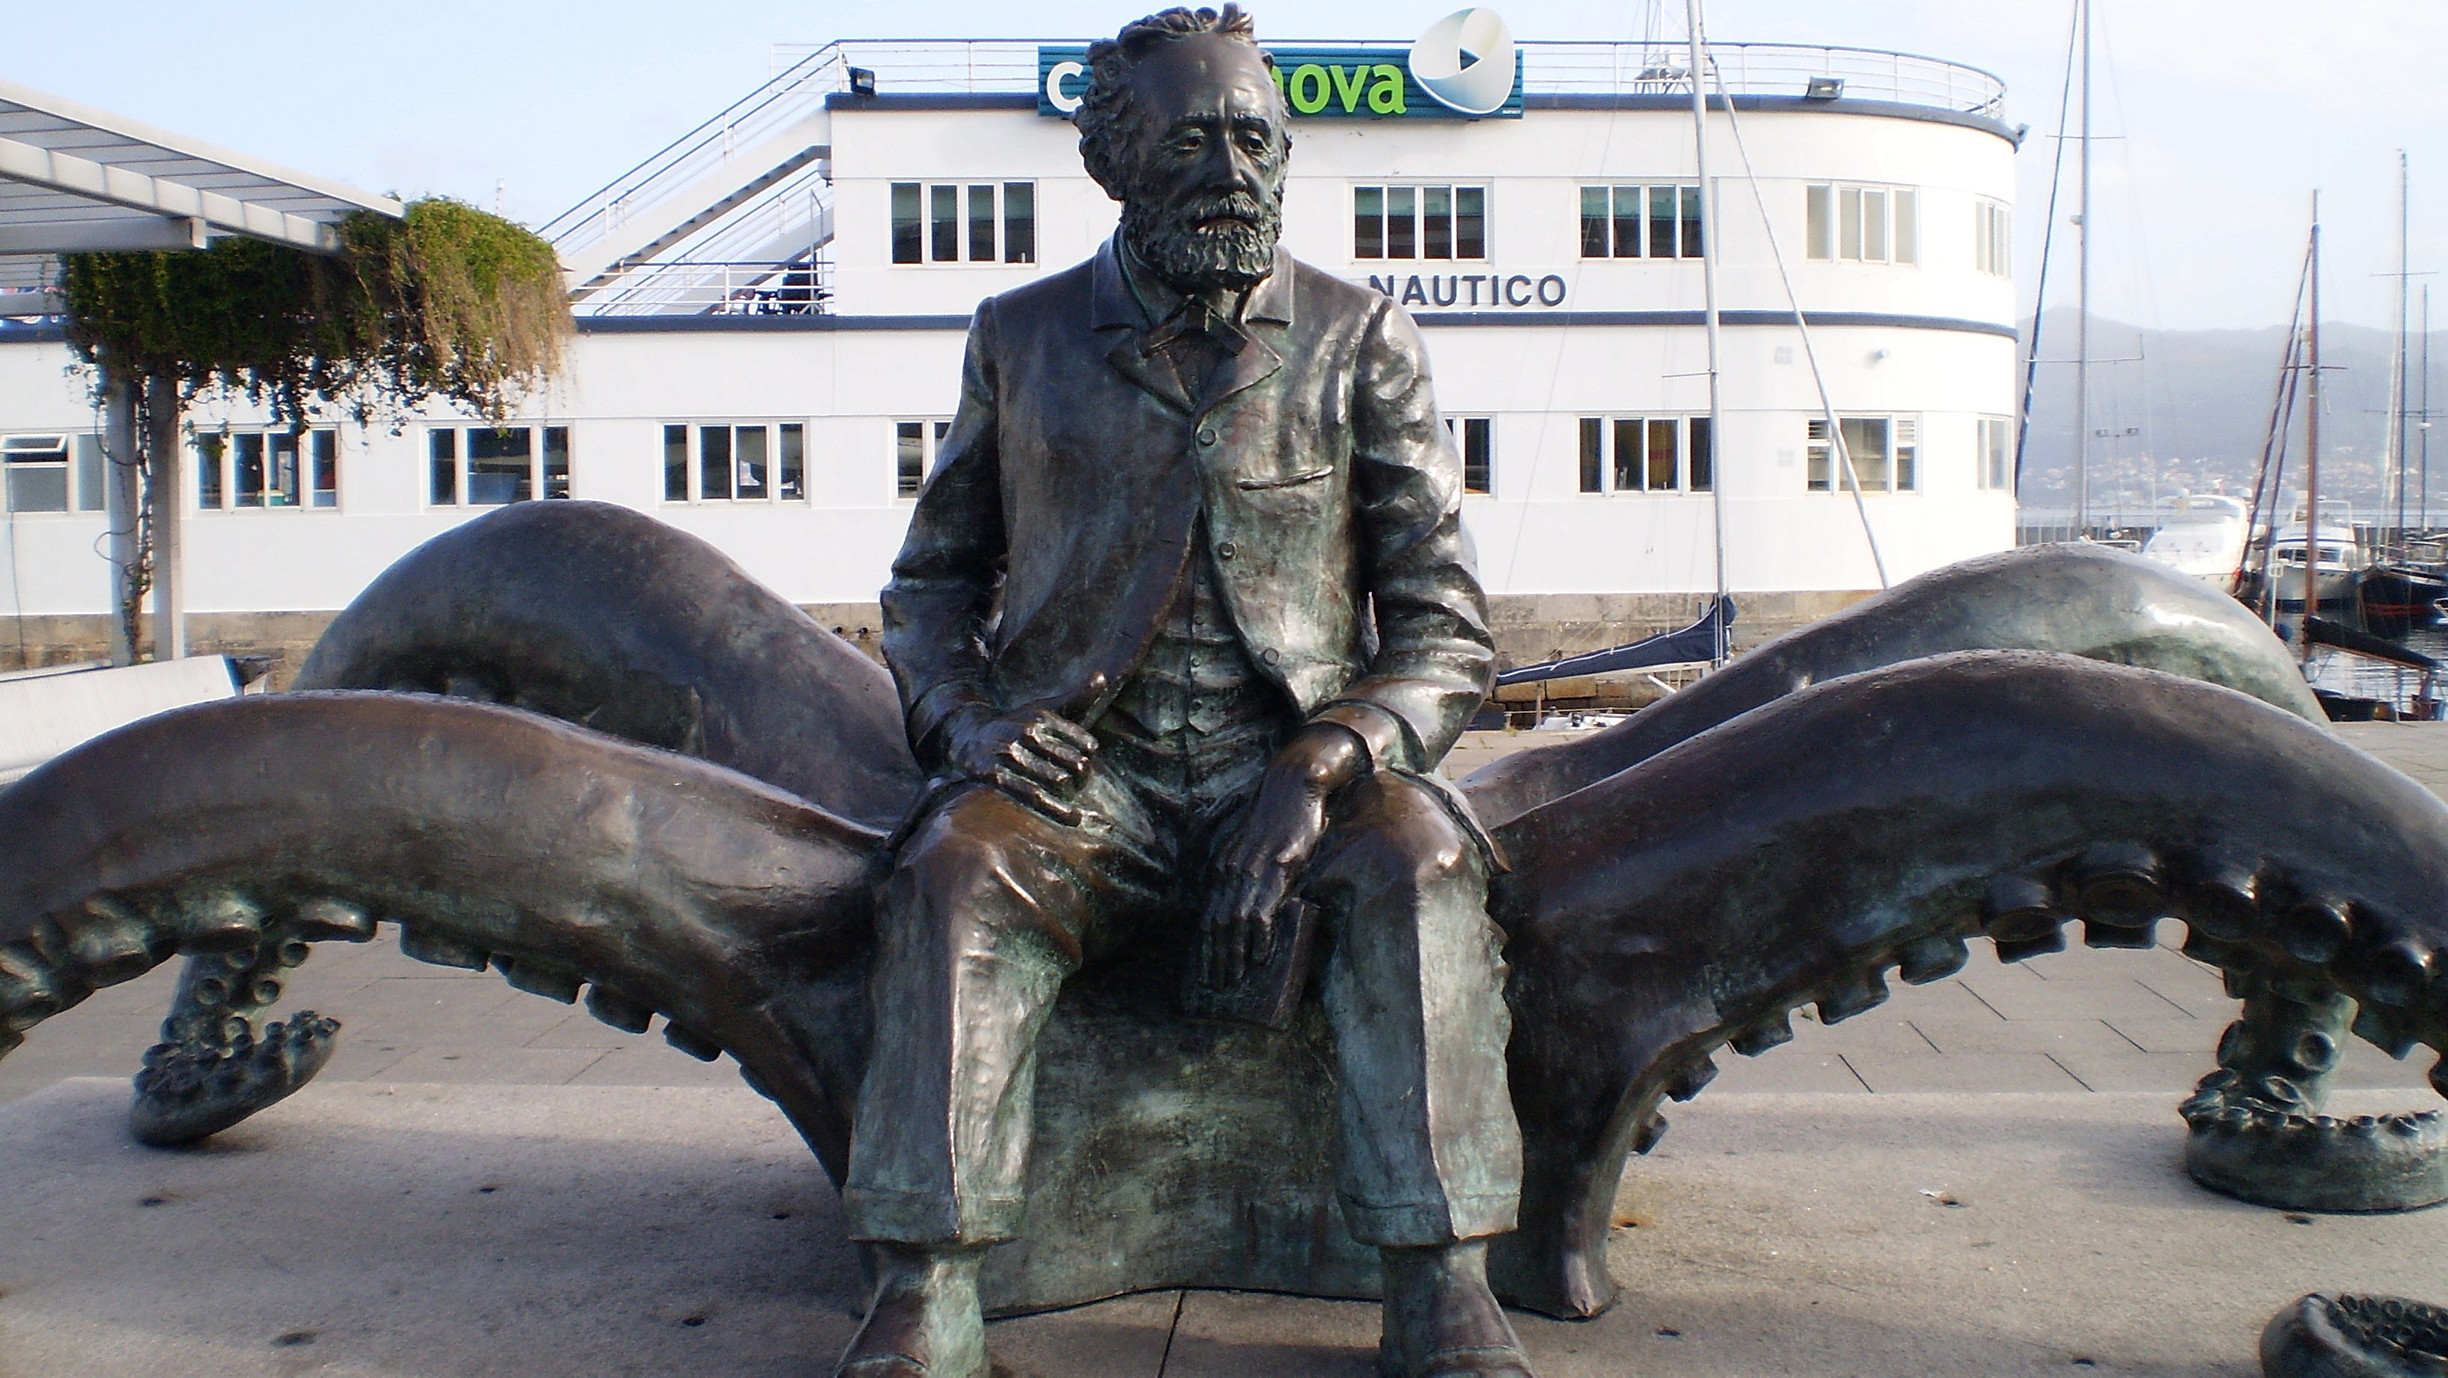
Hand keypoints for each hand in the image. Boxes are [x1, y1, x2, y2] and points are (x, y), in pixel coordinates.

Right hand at [942, 704, 1098, 824]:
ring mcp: (1010, 753)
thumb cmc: (1014, 725)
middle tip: (1081, 789)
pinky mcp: (995, 774)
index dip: (1090, 756)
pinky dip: (1054, 808)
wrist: (966, 737)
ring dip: (1070, 798)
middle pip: (1073, 763)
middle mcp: (1026, 732)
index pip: (1084, 742)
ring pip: (1056, 780)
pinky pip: (1031, 795)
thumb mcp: (1042, 709)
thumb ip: (1076, 696)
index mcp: (1042, 717)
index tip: (1088, 764)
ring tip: (1077, 813)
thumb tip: (1102, 677)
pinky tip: (1069, 816)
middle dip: (1082, 779)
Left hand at [1201, 725, 1366, 987]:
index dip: (1205, 947)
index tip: (1205, 973)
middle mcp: (1230, 870)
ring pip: (1236, 921)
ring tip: (1235, 979)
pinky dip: (1260, 935)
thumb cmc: (1276, 819)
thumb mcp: (1252, 849)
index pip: (1208, 915)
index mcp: (1222, 867)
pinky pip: (1263, 909)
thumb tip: (1248, 910)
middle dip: (1216, 959)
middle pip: (1217, 924)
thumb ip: (1245, 876)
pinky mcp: (1276, 868)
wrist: (1293, 786)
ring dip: (1234, 954)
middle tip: (1217, 987)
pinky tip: (1261, 955)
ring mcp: (1252, 870)